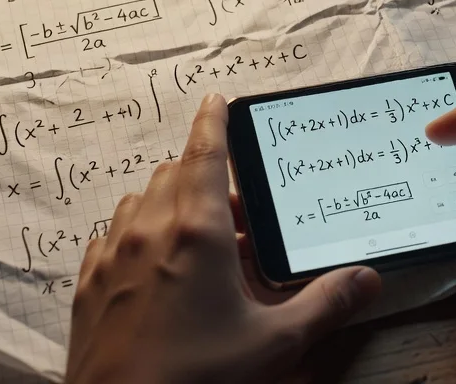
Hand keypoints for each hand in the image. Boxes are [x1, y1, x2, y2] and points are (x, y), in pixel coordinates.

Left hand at [68, 93, 381, 383]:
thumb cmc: (195, 380)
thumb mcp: (275, 345)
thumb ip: (325, 304)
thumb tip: (365, 279)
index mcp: (197, 232)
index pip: (206, 153)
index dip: (214, 121)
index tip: (218, 100)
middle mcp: (149, 232)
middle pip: (174, 173)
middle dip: (204, 173)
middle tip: (238, 204)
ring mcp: (113, 256)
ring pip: (140, 201)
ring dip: (169, 203)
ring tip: (200, 237)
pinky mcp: (89, 285)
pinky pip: (111, 238)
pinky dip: (136, 235)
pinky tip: (154, 267)